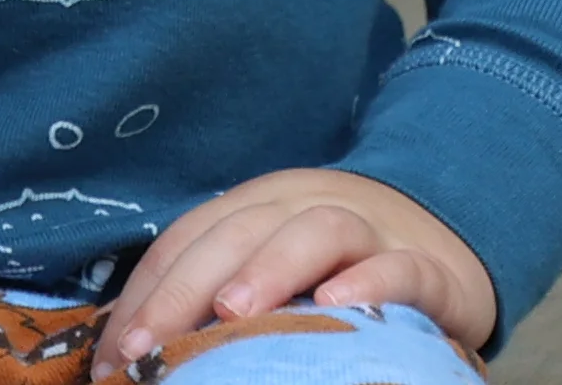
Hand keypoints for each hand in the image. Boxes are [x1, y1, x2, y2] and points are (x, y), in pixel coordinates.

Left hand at [91, 168, 496, 376]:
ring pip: (316, 231)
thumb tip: (133, 354)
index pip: (188, 240)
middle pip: (237, 233)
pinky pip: (400, 267)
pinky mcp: (427, 268)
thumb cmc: (335, 273)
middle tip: (149, 345)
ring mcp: (369, 233)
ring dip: (269, 269)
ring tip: (234, 315)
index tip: (117, 353)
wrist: (444, 241)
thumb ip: (214, 301)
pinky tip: (339, 302)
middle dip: (185, 289)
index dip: (146, 293)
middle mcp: (304, 208)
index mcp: (254, 208)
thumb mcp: (269, 277)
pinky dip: (371, 281)